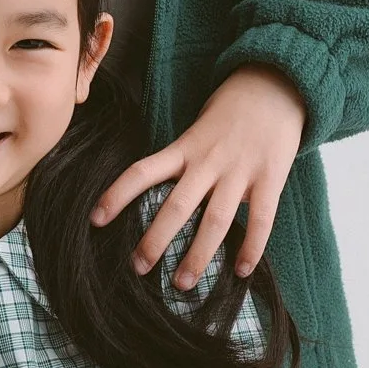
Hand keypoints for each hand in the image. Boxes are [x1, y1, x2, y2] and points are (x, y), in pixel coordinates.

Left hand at [91, 67, 307, 287]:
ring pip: (216, 220)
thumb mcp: (196, 130)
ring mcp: (240, 171)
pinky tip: (241, 272)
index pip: (141, 172)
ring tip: (183, 284)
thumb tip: (157, 197)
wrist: (274, 83)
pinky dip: (252, 248)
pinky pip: (261, 219)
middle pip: (176, 206)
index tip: (94, 221)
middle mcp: (208, 161)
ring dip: (198, 255)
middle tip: (138, 268)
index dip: (116, 195)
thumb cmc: (228, 112)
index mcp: (184, 148)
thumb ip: (181, 161)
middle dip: (155, 240)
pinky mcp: (270, 177)